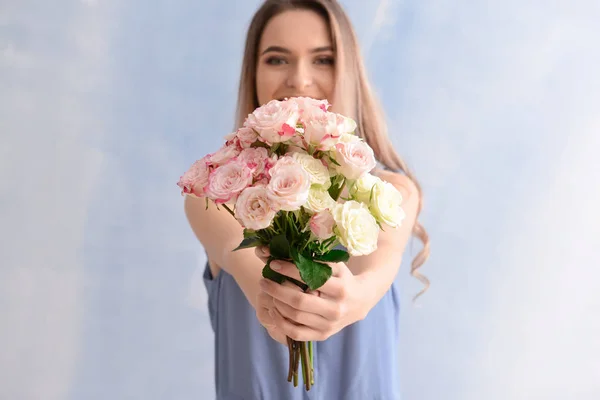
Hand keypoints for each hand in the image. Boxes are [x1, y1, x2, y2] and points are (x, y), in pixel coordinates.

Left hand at [254, 246, 368, 341]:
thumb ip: (314, 261)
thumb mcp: (335, 266)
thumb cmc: (343, 279)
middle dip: (277, 290)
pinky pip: (296, 333)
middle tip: (264, 280)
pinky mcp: (323, 336)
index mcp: (340, 289)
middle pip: (299, 301)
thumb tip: (284, 253)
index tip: (274, 264)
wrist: (361, 301)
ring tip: (268, 293)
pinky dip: (281, 322)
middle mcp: (335, 310)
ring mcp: (329, 325)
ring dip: (276, 304)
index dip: (289, 270)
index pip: (309, 279)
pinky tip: (274, 310)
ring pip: (295, 317)